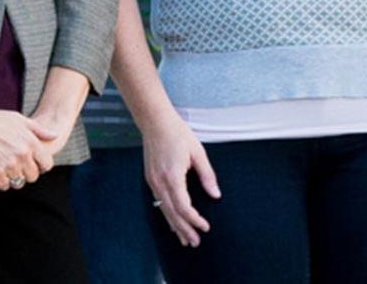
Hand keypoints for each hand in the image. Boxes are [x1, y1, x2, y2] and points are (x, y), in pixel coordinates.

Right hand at [0, 106, 56, 195]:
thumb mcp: (20, 120)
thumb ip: (39, 130)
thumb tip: (55, 136)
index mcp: (31, 142)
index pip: (46, 163)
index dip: (42, 167)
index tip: (36, 167)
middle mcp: (23, 154)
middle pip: (32, 176)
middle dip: (27, 175)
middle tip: (19, 171)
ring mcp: (9, 163)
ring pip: (18, 182)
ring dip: (13, 179)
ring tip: (7, 172)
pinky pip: (3, 185)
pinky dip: (1, 182)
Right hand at [141, 111, 220, 246]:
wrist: (156, 123)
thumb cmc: (178, 134)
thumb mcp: (198, 152)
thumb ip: (207, 175)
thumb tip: (215, 194)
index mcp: (173, 177)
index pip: (183, 207)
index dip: (194, 220)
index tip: (205, 227)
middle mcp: (160, 183)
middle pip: (173, 214)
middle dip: (185, 230)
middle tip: (195, 242)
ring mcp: (153, 183)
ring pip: (164, 211)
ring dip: (175, 227)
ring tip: (185, 240)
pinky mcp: (151, 180)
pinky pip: (159, 203)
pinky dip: (168, 215)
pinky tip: (173, 222)